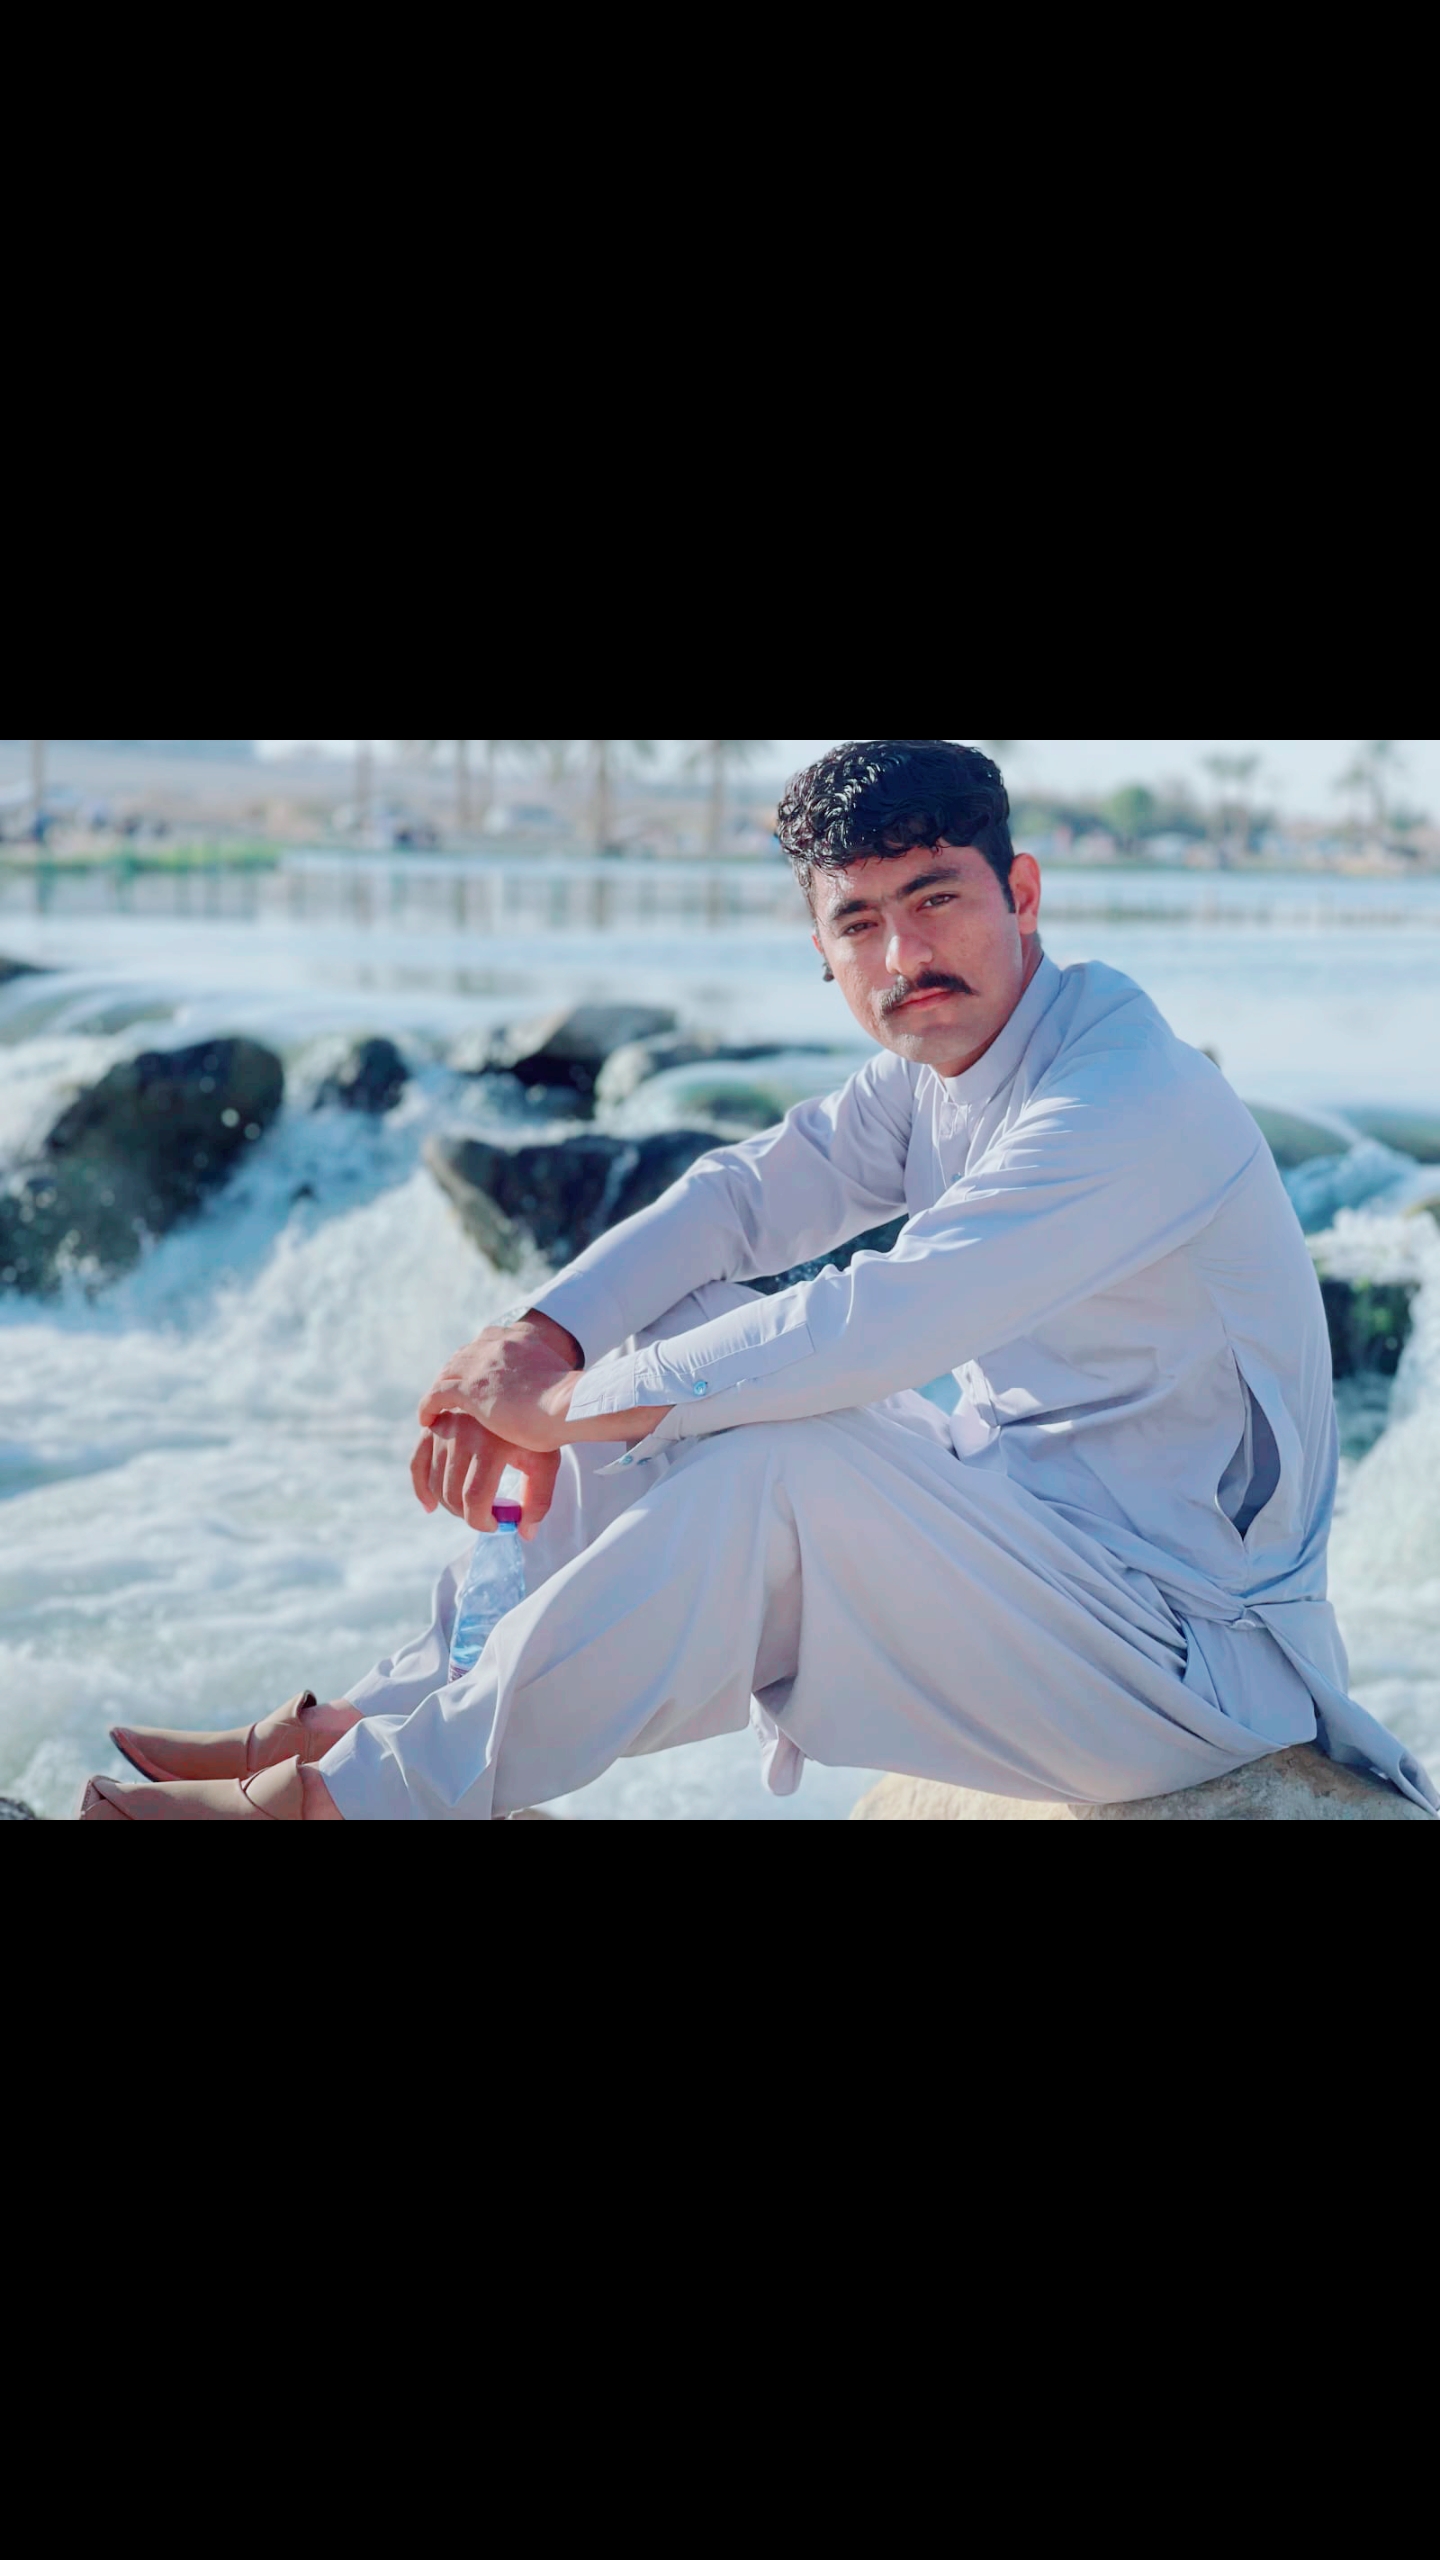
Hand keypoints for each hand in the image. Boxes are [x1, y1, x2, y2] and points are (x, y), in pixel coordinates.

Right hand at [410, 1415, 560, 1539]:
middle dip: (467, 1515)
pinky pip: (417, 1463)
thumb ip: (538, 1500)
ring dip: (449, 1505)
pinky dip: (421, 1488)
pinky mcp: (434, 1426)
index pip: (474, 1498)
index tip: (495, 1525)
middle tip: (485, 1516)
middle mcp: (463, 1435)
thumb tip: (525, 1534)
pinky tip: (430, 1506)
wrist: (524, 1394)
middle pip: (452, 1494)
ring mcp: (445, 1429)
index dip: (481, 1521)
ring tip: (469, 1509)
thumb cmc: (537, 1431)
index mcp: (491, 1445)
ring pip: (436, 1483)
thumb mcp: (545, 1462)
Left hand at [418, 1310, 582, 1454]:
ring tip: (436, 1408)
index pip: (488, 1341)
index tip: (474, 1375)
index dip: (477, 1359)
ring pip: (447, 1372)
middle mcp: (498, 1344)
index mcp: (521, 1338)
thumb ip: (550, 1381)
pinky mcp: (470, 1389)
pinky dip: (428, 1407)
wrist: (571, 1405)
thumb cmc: (574, 1403)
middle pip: (463, 1355)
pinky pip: (437, 1394)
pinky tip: (427, 1421)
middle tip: (449, 1394)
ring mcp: (481, 1365)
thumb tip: (560, 1399)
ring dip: (440, 1389)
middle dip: (454, 1373)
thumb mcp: (561, 1380)